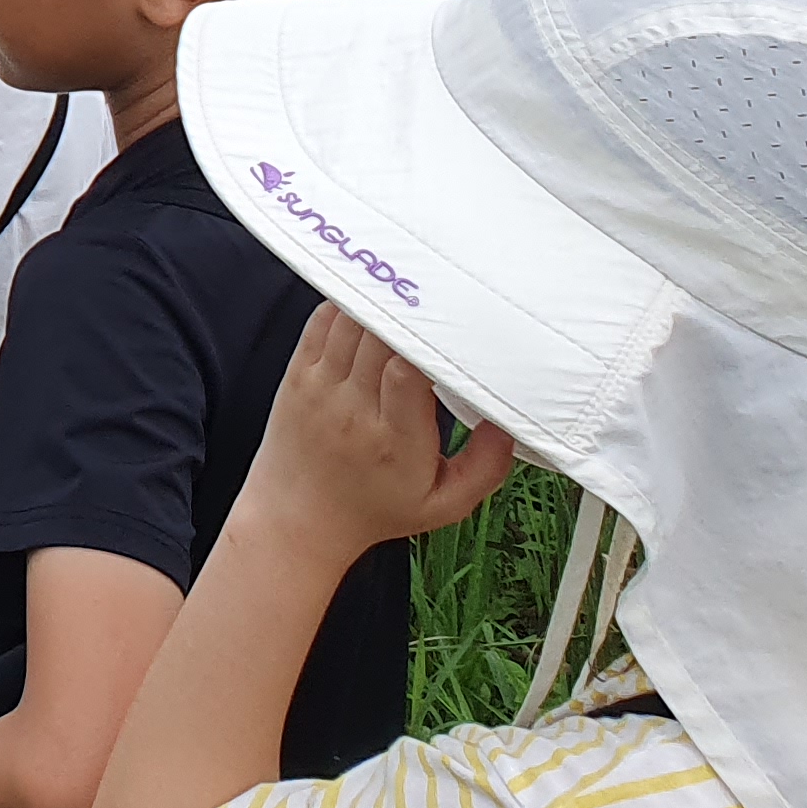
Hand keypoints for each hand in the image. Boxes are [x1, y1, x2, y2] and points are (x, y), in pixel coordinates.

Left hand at [238, 304, 516, 561]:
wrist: (301, 517)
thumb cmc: (375, 509)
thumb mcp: (445, 503)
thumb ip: (486, 466)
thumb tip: (508, 423)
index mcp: (395, 441)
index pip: (406, 374)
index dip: (429, 344)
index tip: (457, 327)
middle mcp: (354, 409)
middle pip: (378, 339)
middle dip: (409, 314)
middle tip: (439, 296)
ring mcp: (321, 388)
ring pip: (349, 323)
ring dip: (379, 302)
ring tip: (409, 290)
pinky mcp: (298, 375)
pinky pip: (321, 322)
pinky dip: (346, 304)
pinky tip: (370, 299)